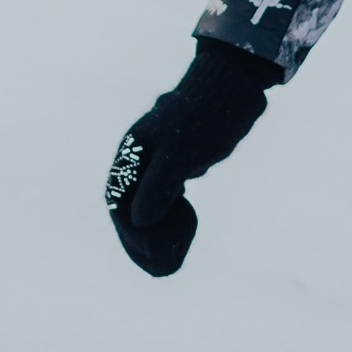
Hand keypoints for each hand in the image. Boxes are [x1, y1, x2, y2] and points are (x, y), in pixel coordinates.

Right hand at [107, 38, 275, 275]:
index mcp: (132, 154)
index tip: (148, 255)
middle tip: (161, 264)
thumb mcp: (181, 153)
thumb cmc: (205, 117)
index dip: (129, 234)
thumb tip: (139, 222)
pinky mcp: (177, 162)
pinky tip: (183, 227)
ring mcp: (159, 160)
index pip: (119, 203)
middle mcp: (140, 158)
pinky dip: (170, 216)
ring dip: (155, 231)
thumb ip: (159, 187)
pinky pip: (165, 196)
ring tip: (169, 255)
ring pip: (148, 203)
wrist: (232, 86)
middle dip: (141, 240)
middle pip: (130, 208)